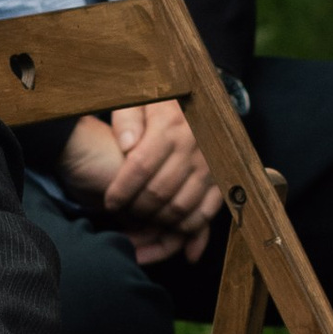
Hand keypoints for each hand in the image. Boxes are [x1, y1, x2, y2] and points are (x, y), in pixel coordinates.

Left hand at [58, 99, 221, 264]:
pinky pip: (207, 213)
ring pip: (181, 207)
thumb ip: (127, 120)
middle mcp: (195, 147)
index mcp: (171, 125)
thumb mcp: (139, 101)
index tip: (110, 203)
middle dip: (136, 209)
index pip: (140, 166)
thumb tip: (127, 145)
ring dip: (157, 222)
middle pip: (159, 191)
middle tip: (122, 215)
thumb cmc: (162, 104)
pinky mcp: (222, 180)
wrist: (201, 100)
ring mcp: (211, 166)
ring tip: (140, 223)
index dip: (121, 190)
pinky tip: (170, 233)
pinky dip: (188, 229)